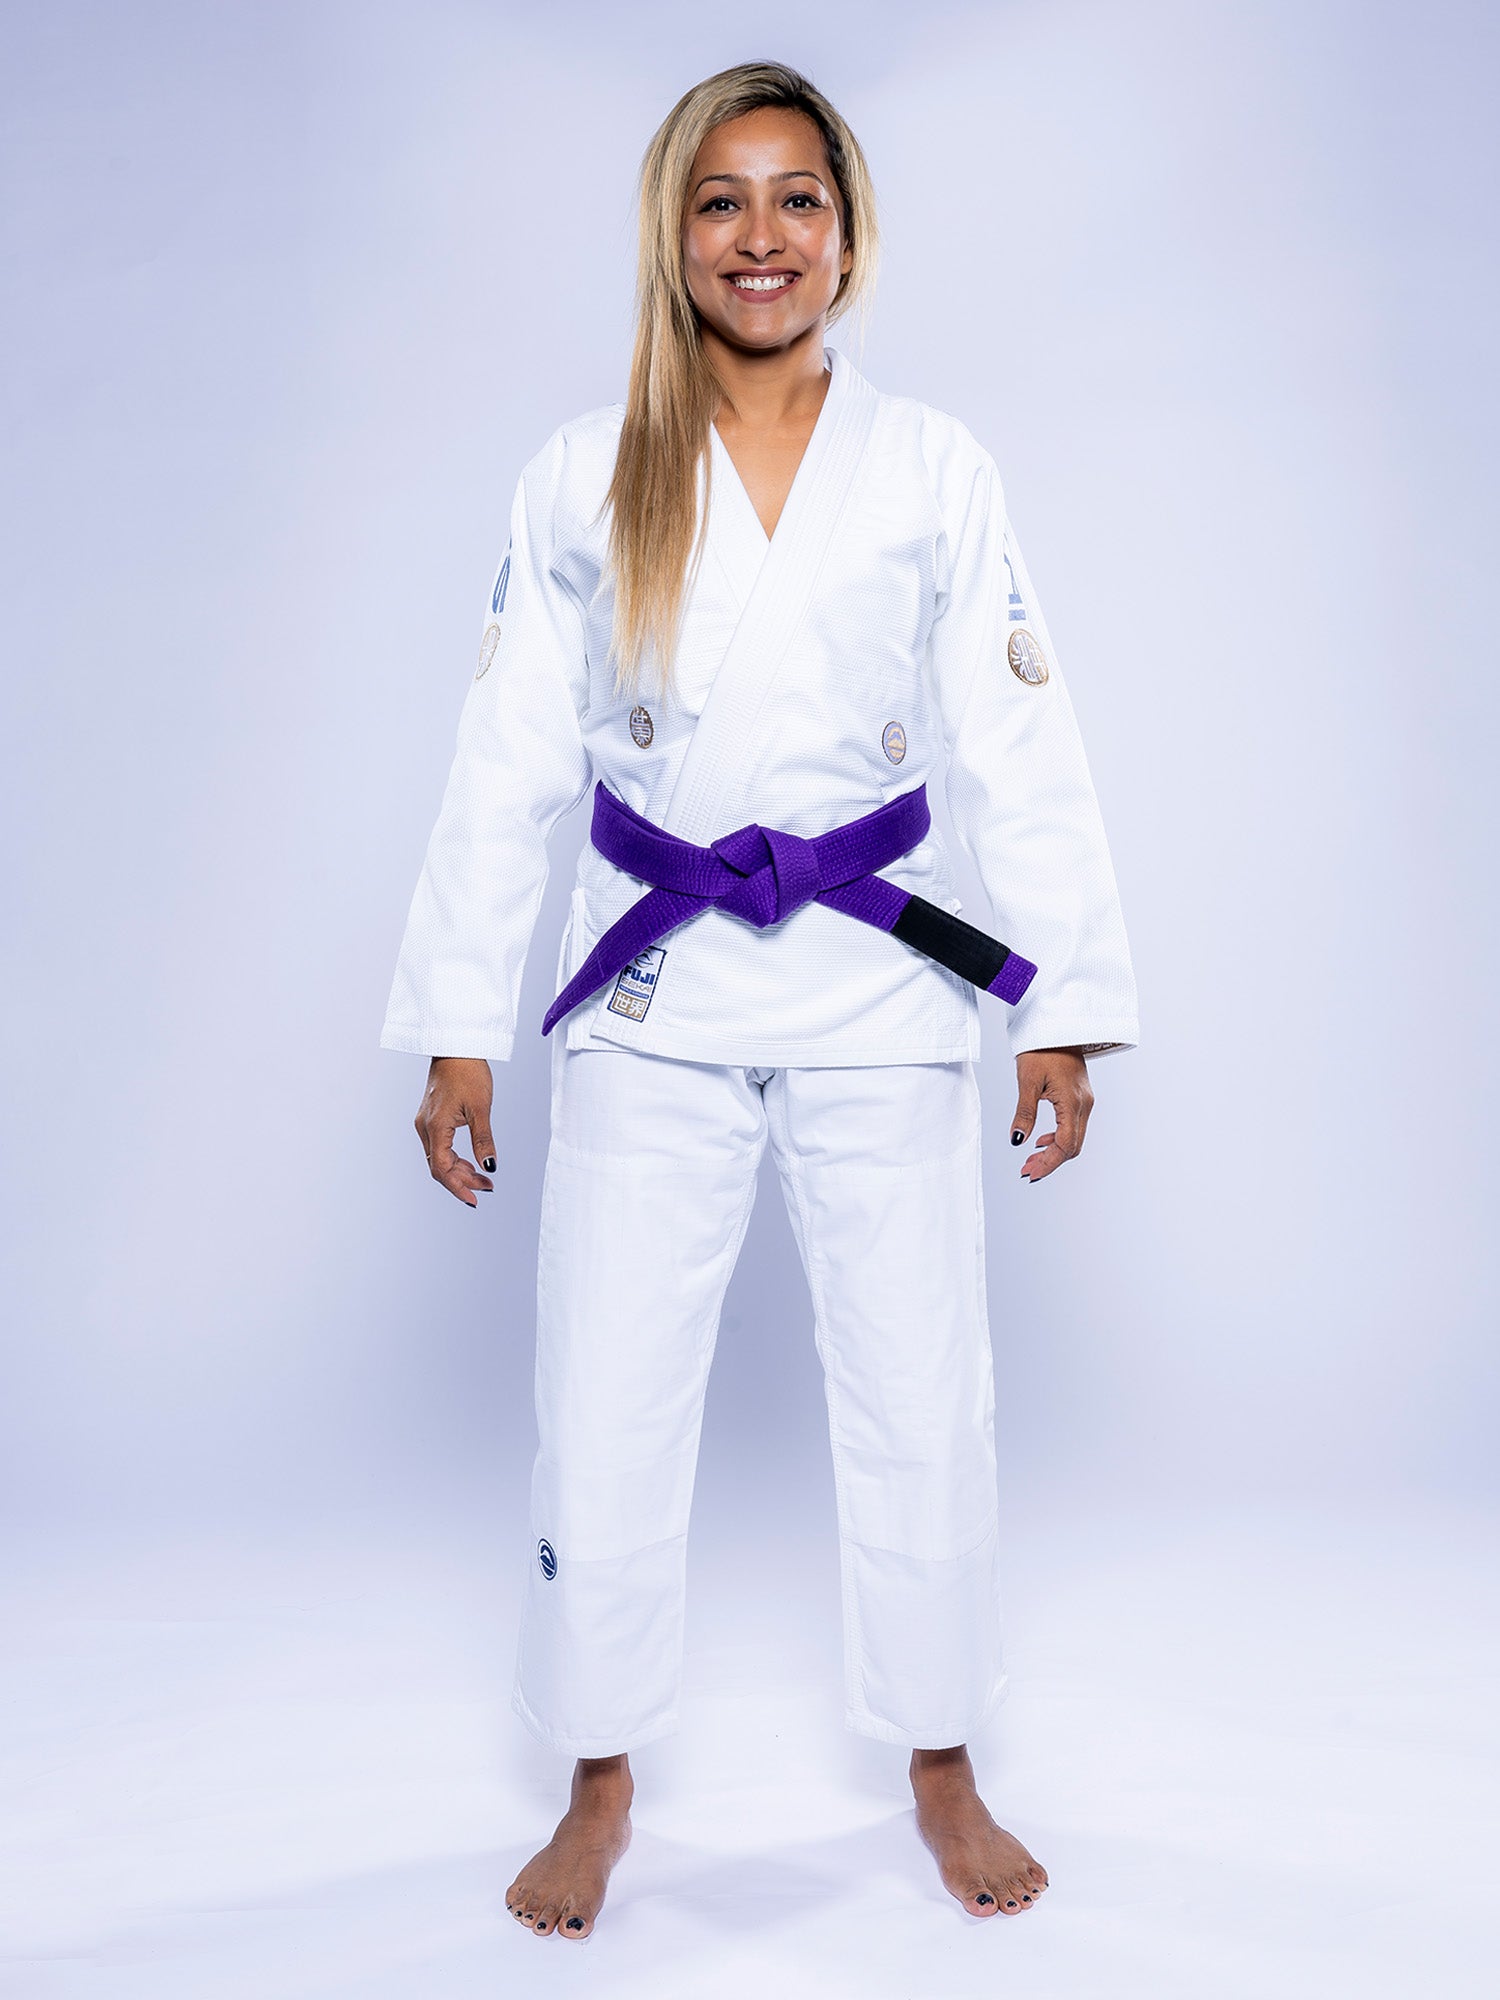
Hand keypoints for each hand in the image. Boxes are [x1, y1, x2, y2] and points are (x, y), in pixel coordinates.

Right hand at [414, 1057, 496, 1206]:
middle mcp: (425, 1128)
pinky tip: (470, 1161)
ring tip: (483, 1177)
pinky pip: (439, 1147)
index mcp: (435, 1127)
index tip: (474, 1199)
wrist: (456, 1047)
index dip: (457, 1187)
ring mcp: (426, 1123)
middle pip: (439, 1167)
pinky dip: (454, 1158)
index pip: (441, 1169)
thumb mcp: (481, 1109)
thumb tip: (490, 1167)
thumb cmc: (468, 1073)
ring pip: (438, 1158)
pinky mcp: (431, 1118)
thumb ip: (484, 1140)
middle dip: (462, 1181)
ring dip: (459, 1171)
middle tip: (488, 1187)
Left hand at [1011, 1047, 1092, 1182]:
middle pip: (1072, 1146)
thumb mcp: (1027, 1081)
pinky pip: (1074, 1125)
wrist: (1057, 1026)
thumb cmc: (1041, 1048)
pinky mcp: (1081, 1096)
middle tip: (1026, 1170)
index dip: (1048, 1163)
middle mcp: (1084, 1104)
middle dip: (1050, 1162)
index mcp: (1072, 1102)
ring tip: (1030, 1159)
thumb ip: (1024, 1113)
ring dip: (1054, 1152)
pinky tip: (1041, 1140)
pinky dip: (1059, 1138)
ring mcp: (1085, 1100)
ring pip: (1074, 1138)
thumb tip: (1017, 1140)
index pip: (1064, 1145)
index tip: (1030, 1173)